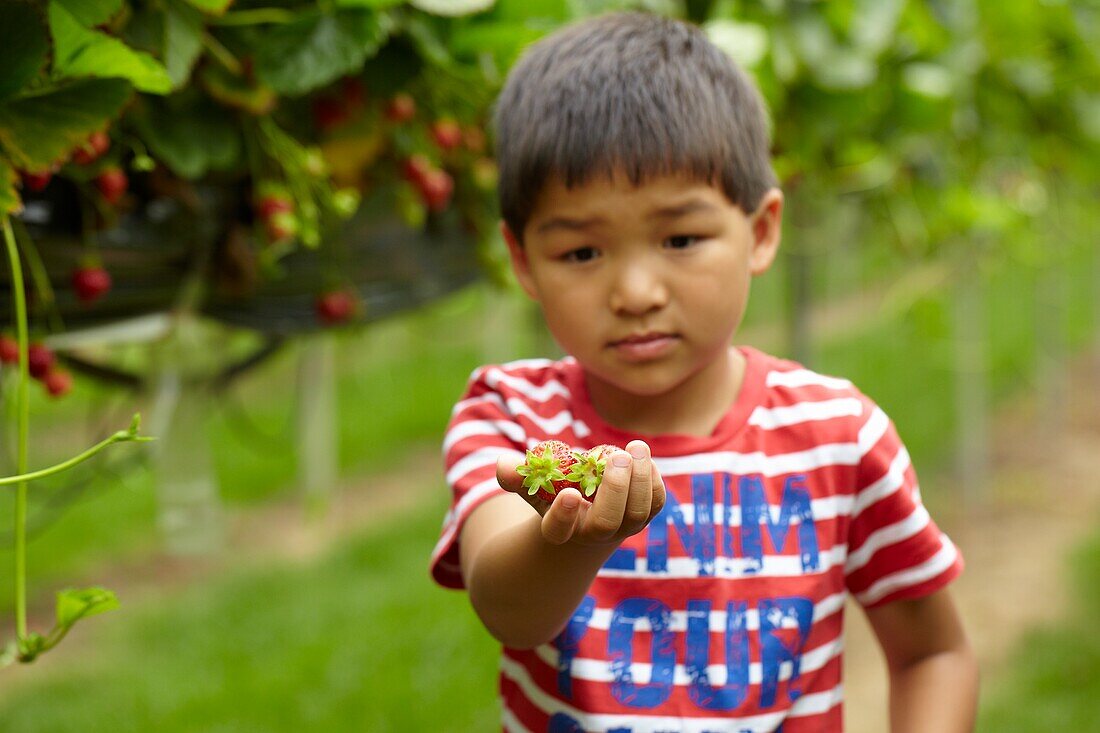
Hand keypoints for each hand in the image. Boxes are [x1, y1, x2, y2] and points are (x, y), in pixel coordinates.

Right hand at [496, 439, 665, 546]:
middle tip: (617, 457)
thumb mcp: (533, 488)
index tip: (569, 494)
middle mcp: (593, 534)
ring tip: (636, 447)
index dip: (563, 516)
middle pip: (606, 523)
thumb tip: (502, 463)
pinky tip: (645, 458)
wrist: (586, 520)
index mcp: (561, 530)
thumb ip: (517, 477)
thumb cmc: (554, 497)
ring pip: (637, 513)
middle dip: (614, 489)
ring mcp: (622, 528)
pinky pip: (655, 504)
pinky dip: (654, 481)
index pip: (559, 530)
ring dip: (640, 480)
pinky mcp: (643, 516)